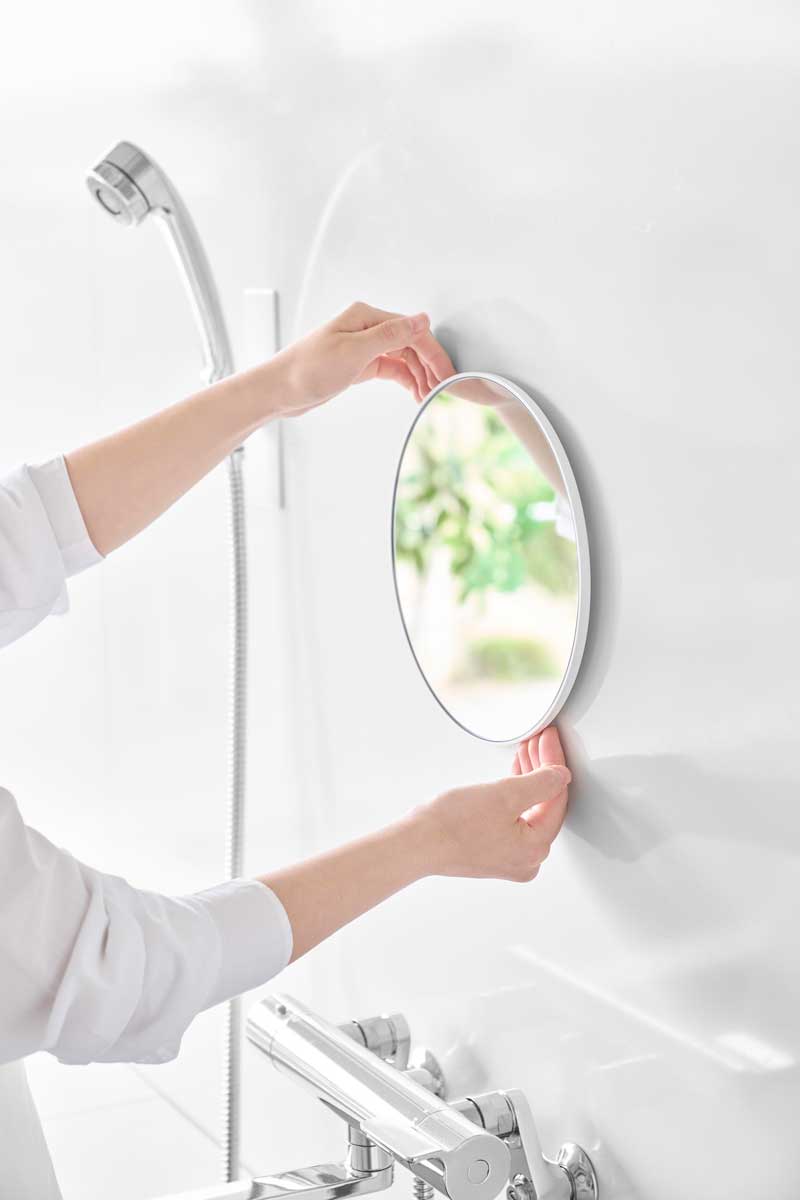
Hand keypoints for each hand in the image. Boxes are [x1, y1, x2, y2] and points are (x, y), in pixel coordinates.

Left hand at [276, 301, 455, 415]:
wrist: (279, 390)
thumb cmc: (307, 369)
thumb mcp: (354, 351)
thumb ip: (390, 335)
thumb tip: (422, 319)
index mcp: (366, 317)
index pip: (412, 331)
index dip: (433, 353)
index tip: (447, 374)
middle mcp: (367, 328)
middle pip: (411, 343)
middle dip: (429, 366)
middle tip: (442, 389)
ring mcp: (364, 346)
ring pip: (403, 357)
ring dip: (419, 375)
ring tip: (428, 395)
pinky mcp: (359, 364)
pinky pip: (391, 368)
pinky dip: (405, 379)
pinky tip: (414, 392)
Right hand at [415, 726, 570, 881]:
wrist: (417, 842)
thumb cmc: (452, 825)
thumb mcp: (504, 795)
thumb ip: (540, 783)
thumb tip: (562, 776)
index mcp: (535, 848)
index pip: (556, 797)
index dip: (554, 763)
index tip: (549, 741)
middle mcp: (526, 859)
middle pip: (545, 804)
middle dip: (543, 769)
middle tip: (539, 741)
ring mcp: (509, 856)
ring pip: (530, 809)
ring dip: (529, 778)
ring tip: (526, 752)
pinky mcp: (492, 849)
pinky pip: (514, 817)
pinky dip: (515, 794)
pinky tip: (512, 775)